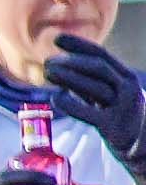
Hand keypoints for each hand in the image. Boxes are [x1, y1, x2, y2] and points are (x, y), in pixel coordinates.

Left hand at [48, 37, 144, 163]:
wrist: (140, 145)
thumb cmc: (116, 115)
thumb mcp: (107, 93)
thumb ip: (89, 80)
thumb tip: (57, 64)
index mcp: (126, 77)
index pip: (102, 55)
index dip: (79, 45)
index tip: (57, 38)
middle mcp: (128, 90)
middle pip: (99, 68)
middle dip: (72, 62)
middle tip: (47, 62)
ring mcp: (123, 108)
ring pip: (95, 87)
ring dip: (68, 78)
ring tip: (47, 73)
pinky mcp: (113, 127)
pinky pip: (89, 112)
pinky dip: (70, 103)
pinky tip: (56, 97)